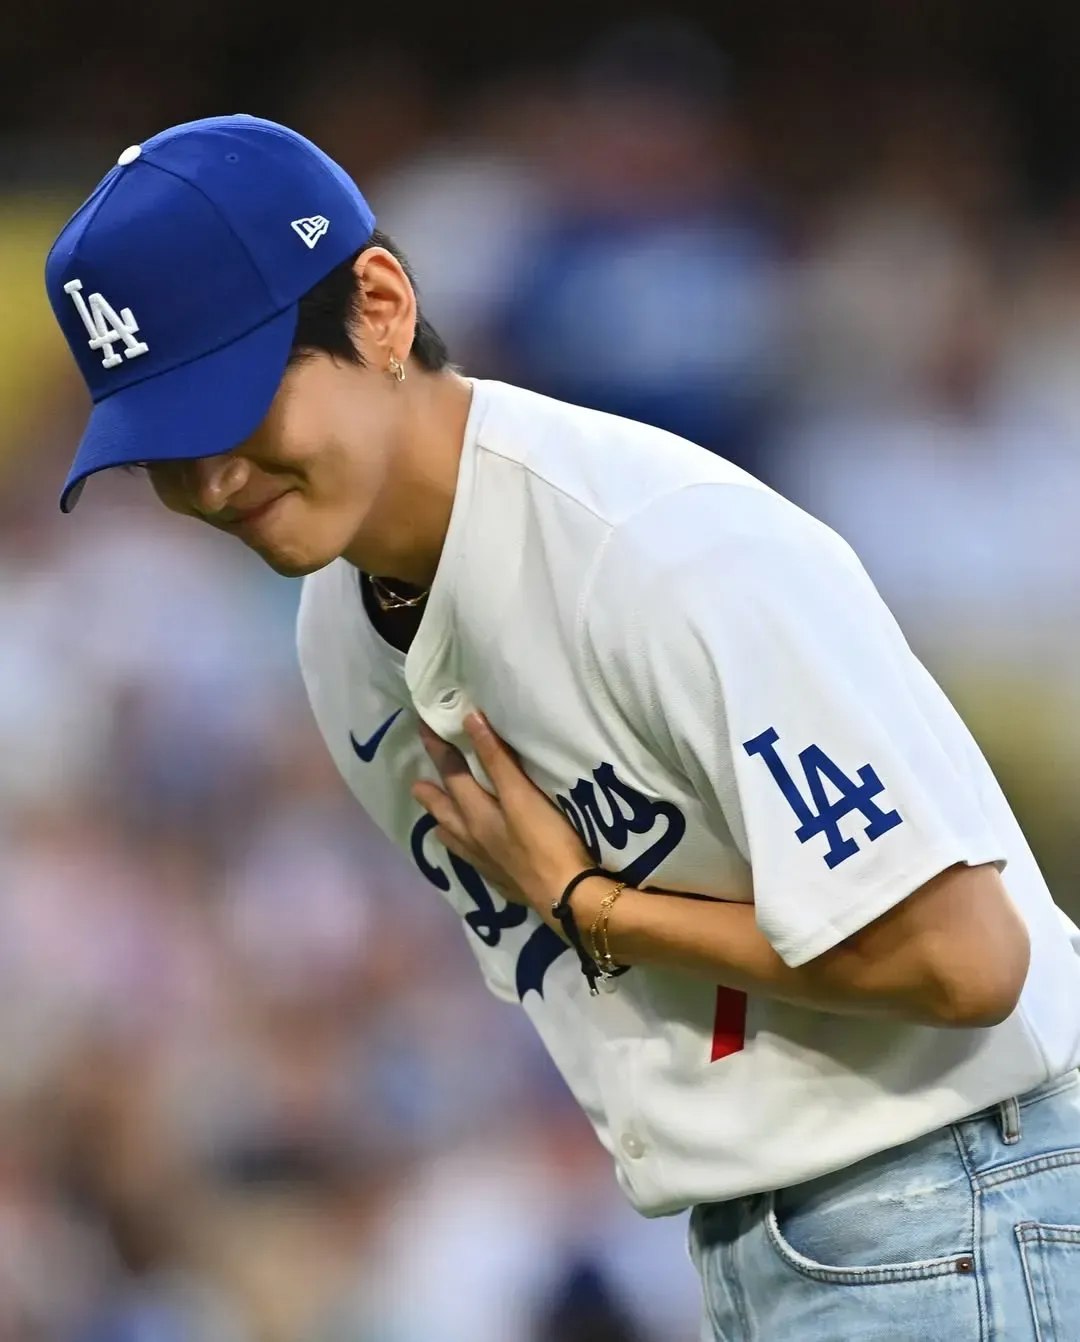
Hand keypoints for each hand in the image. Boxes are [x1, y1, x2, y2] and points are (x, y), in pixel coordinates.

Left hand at [412, 712, 591, 916]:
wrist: (567, 897)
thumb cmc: (546, 841)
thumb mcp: (521, 795)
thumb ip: (497, 760)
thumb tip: (470, 720)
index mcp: (476, 815)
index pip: (452, 775)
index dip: (439, 750)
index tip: (423, 728)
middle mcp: (474, 838)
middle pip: (446, 812)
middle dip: (431, 795)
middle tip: (416, 785)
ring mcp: (487, 862)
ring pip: (456, 840)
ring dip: (444, 825)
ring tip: (436, 821)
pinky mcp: (503, 880)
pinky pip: (472, 860)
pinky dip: (464, 850)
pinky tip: (474, 853)